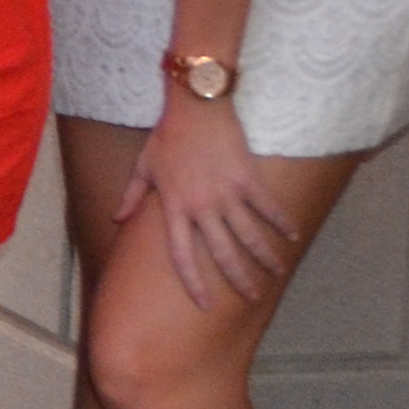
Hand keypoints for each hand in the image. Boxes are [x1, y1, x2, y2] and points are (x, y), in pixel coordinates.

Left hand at [115, 90, 294, 307]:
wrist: (196, 105)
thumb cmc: (167, 135)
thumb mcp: (144, 166)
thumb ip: (132, 196)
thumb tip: (116, 219)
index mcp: (175, 207)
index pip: (181, 255)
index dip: (193, 282)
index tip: (205, 303)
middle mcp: (202, 206)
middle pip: (222, 253)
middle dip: (238, 279)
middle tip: (252, 298)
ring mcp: (227, 193)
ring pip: (249, 235)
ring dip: (265, 257)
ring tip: (277, 273)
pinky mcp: (248, 178)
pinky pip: (267, 207)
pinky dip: (282, 222)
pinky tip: (293, 236)